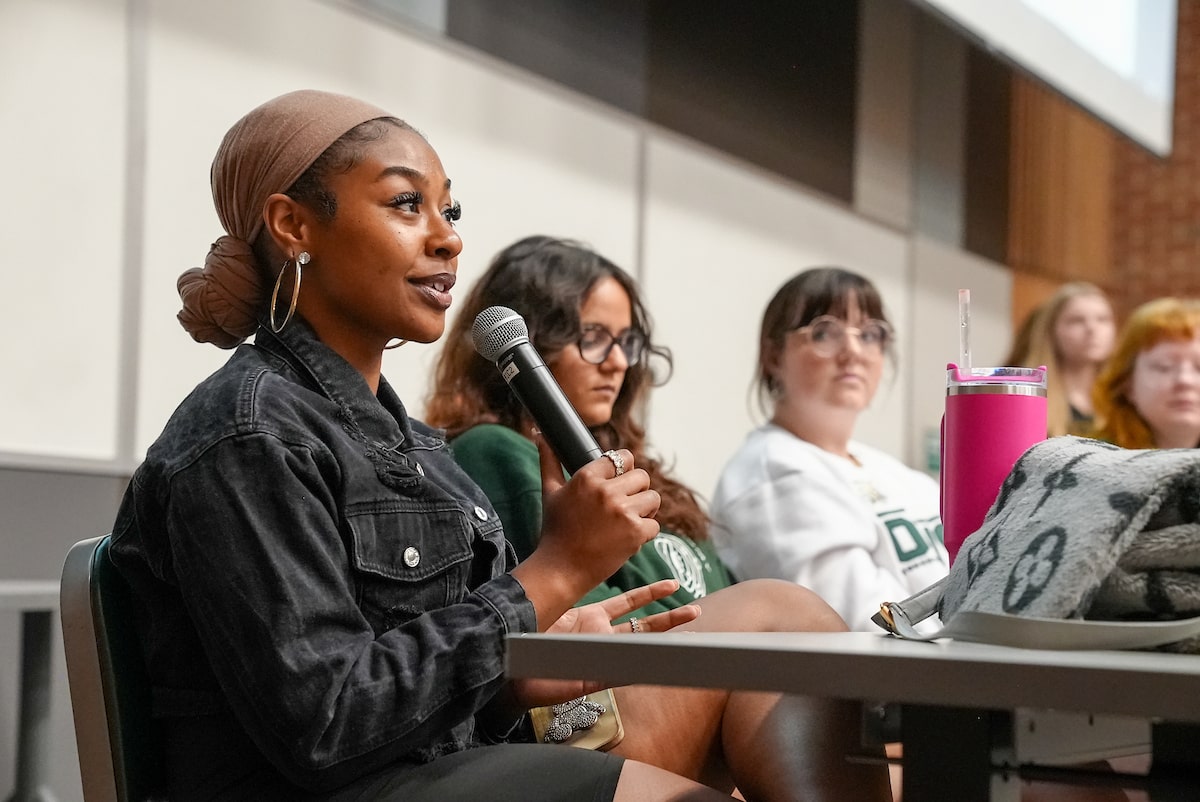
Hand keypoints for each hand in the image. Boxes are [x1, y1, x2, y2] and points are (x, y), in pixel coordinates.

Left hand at [510, 580, 699, 707]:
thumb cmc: (525, 637)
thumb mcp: (551, 609)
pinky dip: (641, 666)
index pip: (629, 603)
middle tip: (696, 611)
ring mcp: (599, 657)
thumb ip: (566, 594)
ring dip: (664, 641)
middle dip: (669, 618)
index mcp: (591, 616)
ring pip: (639, 649)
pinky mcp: (592, 680)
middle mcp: (600, 636)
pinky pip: (622, 672)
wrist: (507, 668)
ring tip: (690, 634)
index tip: (673, 585)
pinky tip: (661, 660)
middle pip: (642, 625)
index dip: (651, 594)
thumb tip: (568, 568)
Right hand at [535, 433, 660, 589]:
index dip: (624, 469)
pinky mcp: (635, 533)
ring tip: (629, 520)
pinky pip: (654, 524)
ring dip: (645, 510)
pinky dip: (645, 533)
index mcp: (587, 477)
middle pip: (642, 476)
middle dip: (636, 490)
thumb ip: (549, 460)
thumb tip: (539, 435)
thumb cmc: (555, 531)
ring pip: (653, 498)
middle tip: (624, 505)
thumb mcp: (549, 492)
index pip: (622, 457)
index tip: (619, 482)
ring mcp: (622, 512)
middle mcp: (606, 491)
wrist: (560, 570)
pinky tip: (628, 538)